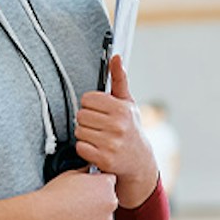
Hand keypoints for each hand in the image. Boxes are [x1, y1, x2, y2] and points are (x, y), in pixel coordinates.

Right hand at [38, 170, 117, 219]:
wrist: (43, 217)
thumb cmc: (55, 193)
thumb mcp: (71, 173)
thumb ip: (87, 171)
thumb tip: (91, 170)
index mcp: (106, 184)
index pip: (109, 181)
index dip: (98, 184)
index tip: (88, 189)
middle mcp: (111, 202)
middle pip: (109, 199)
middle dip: (99, 200)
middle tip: (80, 203)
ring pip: (105, 217)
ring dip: (96, 216)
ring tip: (76, 215)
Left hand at [76, 56, 158, 206]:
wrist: (139, 162)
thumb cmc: (130, 129)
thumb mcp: (127, 103)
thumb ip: (119, 79)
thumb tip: (115, 57)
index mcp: (121, 108)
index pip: (88, 99)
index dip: (91, 105)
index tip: (100, 112)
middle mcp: (118, 125)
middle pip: (81, 115)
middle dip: (87, 120)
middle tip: (98, 126)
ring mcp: (111, 143)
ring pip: (79, 131)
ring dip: (85, 134)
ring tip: (98, 137)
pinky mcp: (104, 159)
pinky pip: (80, 147)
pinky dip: (85, 148)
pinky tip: (96, 148)